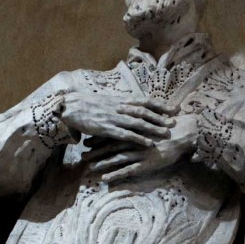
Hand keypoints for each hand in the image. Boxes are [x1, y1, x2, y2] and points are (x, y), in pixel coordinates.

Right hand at [61, 92, 175, 147]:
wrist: (69, 106)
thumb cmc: (86, 104)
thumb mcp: (106, 101)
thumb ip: (120, 105)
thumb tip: (131, 108)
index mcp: (120, 99)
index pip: (144, 100)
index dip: (159, 105)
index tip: (173, 108)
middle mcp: (120, 107)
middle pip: (145, 111)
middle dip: (161, 116)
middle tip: (175, 121)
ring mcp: (114, 117)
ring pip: (138, 122)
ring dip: (153, 127)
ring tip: (166, 133)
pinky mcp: (106, 128)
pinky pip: (125, 134)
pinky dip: (138, 138)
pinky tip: (148, 143)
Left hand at [85, 114, 198, 182]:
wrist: (184, 134)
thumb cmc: (170, 129)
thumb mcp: (153, 123)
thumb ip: (142, 125)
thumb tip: (134, 126)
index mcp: (134, 130)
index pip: (112, 133)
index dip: (99, 138)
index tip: (87, 141)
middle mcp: (133, 141)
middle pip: (110, 146)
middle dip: (95, 151)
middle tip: (82, 156)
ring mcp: (138, 152)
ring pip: (115, 158)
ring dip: (101, 163)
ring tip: (89, 169)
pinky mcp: (145, 163)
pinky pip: (127, 170)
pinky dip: (115, 174)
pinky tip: (105, 180)